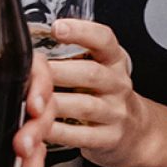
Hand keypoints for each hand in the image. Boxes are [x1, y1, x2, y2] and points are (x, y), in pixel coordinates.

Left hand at [44, 19, 149, 166]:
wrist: (137, 132)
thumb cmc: (107, 95)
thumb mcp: (101, 68)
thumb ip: (73, 57)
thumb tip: (30, 49)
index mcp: (114, 61)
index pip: (103, 40)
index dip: (81, 31)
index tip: (57, 28)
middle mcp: (117, 84)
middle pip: (90, 73)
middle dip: (56, 72)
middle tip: (30, 71)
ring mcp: (115, 113)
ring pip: (84, 105)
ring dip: (53, 103)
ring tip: (30, 102)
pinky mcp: (108, 138)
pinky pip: (80, 135)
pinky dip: (57, 131)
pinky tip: (39, 126)